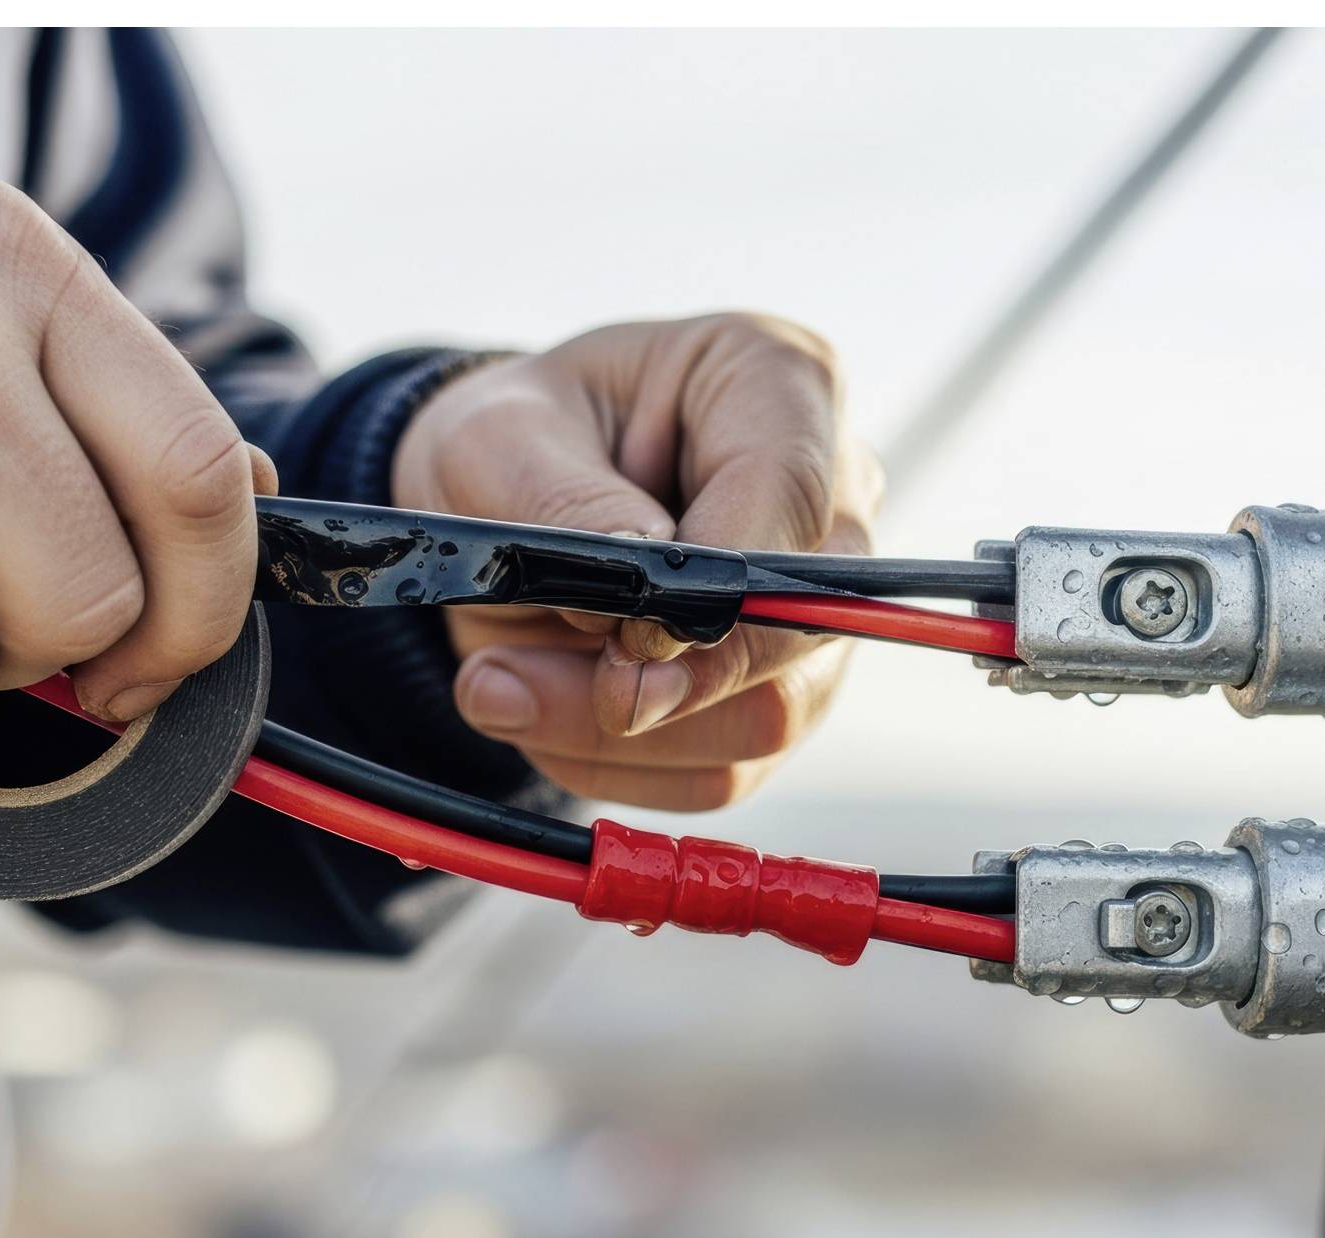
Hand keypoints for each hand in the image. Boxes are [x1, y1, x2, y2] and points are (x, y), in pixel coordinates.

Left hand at [393, 314, 881, 810]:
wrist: (495, 500)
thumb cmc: (512, 441)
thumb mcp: (496, 440)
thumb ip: (564, 509)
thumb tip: (638, 605)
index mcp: (778, 382)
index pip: (793, 496)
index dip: (716, 588)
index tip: (624, 638)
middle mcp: (829, 494)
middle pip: (807, 626)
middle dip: (671, 684)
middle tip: (523, 684)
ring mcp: (815, 603)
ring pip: (767, 716)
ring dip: (617, 735)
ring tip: (497, 681)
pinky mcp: (779, 689)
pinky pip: (723, 768)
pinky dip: (618, 764)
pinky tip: (540, 710)